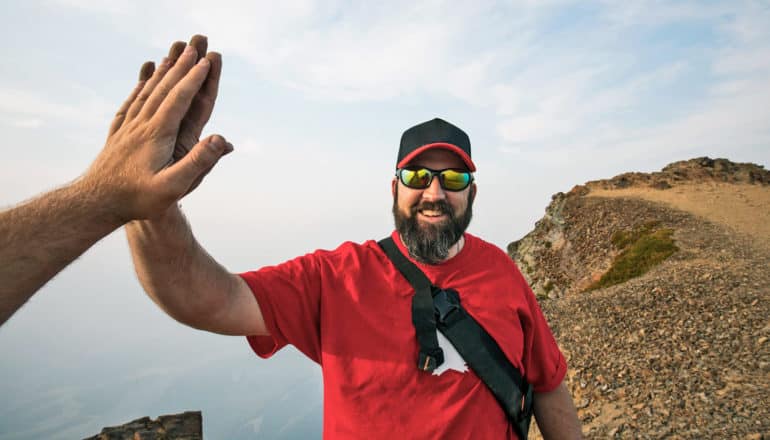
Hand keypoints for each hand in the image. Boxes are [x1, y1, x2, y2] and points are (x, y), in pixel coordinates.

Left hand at [81, 36, 230, 222]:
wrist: (95, 203)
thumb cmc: (137, 199)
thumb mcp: (173, 187)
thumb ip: (197, 163)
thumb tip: (220, 139)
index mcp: (157, 134)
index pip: (179, 99)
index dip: (194, 79)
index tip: (206, 62)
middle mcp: (141, 125)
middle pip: (163, 89)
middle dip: (180, 67)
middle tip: (193, 48)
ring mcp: (127, 128)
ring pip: (146, 93)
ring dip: (162, 73)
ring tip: (172, 55)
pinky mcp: (117, 135)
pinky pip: (130, 104)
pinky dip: (140, 88)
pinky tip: (142, 82)